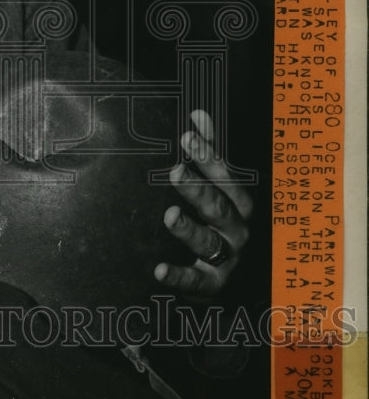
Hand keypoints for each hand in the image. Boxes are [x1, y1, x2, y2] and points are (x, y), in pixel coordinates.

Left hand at [154, 110, 253, 299]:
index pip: (225, 176)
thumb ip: (209, 153)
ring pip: (208, 242)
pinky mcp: (211, 284)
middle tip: (176, 171)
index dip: (208, 156)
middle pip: (219, 207)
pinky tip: (160, 270)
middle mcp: (236, 229)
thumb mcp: (221, 186)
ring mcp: (226, 257)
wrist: (235, 275)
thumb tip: (199, 115)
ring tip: (170, 216)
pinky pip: (195, 281)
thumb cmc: (222, 222)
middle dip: (198, 189)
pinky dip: (179, 276)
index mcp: (238, 202)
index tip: (188, 137)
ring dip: (189, 229)